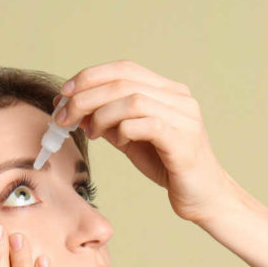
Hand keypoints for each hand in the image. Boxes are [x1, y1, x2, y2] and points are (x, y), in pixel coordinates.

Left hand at [54, 59, 238, 223]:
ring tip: (90, 133)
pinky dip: (122, 131)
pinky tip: (118, 142)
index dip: (90, 77)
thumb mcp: (132, 138)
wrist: (204, 198)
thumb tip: (74, 108)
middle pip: (123, 81)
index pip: (124, 69)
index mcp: (168, 91)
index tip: (64, 94)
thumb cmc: (169, 166)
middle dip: (85, 97)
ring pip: (132, 100)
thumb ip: (110, 120)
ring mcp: (184, 117)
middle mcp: (179, 98)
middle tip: (63, 117)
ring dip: (100, 115)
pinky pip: (145, 124)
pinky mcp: (183, 140)